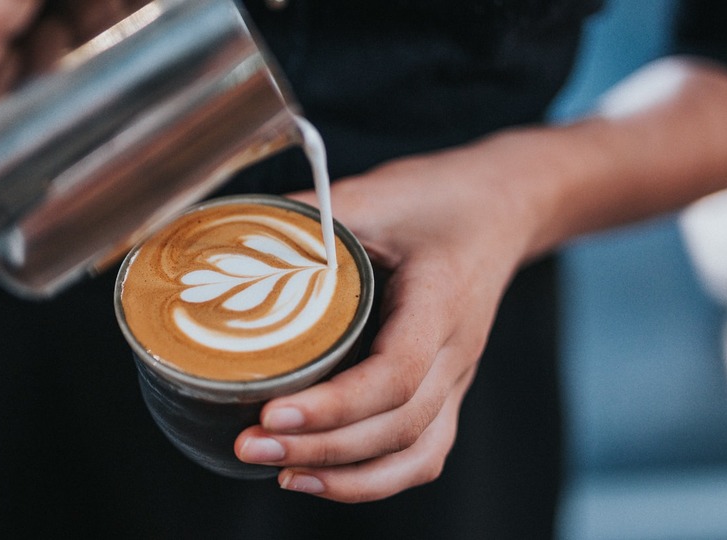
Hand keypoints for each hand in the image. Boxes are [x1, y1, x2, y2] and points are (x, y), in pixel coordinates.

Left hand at [233, 131, 551, 502]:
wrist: (500, 207)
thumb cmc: (437, 199)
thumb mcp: (372, 193)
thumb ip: (305, 217)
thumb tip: (226, 236)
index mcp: (441, 301)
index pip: (396, 372)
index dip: (335, 403)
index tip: (272, 412)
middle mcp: (458, 351)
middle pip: (399, 424)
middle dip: (321, 447)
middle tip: (251, 446)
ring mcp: (457, 378)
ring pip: (416, 453)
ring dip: (347, 477)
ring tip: (281, 474)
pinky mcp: (447, 391)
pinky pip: (422, 454)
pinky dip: (375, 479)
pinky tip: (320, 478)